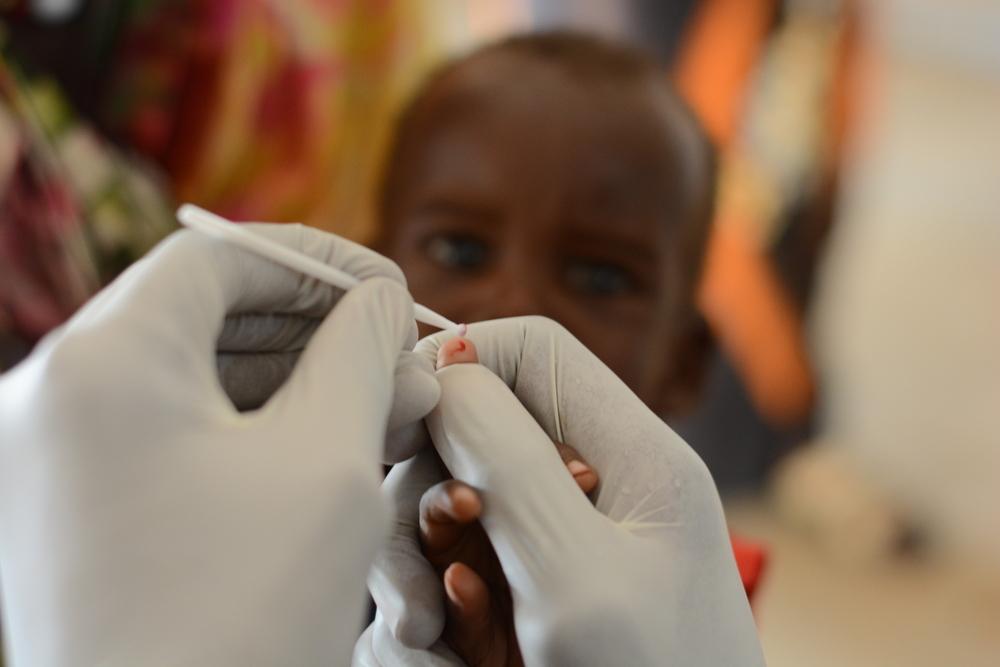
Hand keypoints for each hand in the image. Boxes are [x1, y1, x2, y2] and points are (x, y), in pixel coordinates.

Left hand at [0, 225, 439, 665]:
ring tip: (380, 406)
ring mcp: (49, 457)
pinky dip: (247, 427)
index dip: (320, 263)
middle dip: (314, 328)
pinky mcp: (66, 509)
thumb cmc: (244, 619)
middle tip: (398, 358)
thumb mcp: (329, 462)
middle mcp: (50, 396)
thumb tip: (383, 306)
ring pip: (188, 374)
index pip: (220, 256)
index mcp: (101, 361)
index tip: (391, 292)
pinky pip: (166, 432)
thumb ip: (362, 356)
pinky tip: (325, 446)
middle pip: (201, 312)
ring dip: (290, 379)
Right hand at [361, 317, 762, 665]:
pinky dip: (427, 612)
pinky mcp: (528, 600)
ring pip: (446, 507)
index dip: (458, 361)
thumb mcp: (580, 577)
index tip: (402, 417)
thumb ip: (513, 461)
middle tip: (419, 577)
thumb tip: (446, 371)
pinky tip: (439, 658)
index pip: (533, 350)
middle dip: (422, 494)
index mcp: (635, 457)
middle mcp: (595, 491)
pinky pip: (449, 574)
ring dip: (413, 565)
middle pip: (475, 430)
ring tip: (421, 638)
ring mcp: (558, 548)